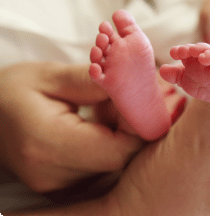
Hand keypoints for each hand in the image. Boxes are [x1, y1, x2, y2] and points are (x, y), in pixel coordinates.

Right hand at [0, 62, 142, 192]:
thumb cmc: (12, 90)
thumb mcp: (51, 76)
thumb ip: (94, 81)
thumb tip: (134, 83)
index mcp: (49, 144)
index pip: (120, 147)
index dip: (141, 123)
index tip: (144, 96)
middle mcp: (54, 174)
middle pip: (121, 157)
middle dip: (134, 125)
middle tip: (130, 95)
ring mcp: (58, 184)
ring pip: (114, 162)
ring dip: (122, 133)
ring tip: (107, 105)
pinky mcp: (62, 185)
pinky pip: (101, 165)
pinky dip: (109, 142)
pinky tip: (98, 121)